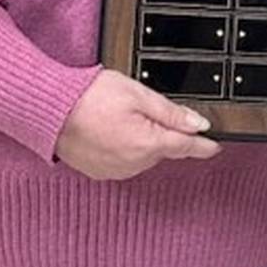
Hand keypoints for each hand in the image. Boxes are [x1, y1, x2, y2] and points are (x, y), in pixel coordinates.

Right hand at [56, 69, 219, 179]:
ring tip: (119, 116)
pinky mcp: (100, 172)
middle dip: (162, 131)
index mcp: (147, 144)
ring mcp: (116, 171)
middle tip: (142, 107)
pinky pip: (124, 161)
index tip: (216, 145)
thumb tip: (199, 125)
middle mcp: (133, 164)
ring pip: (144, 155)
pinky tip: (110, 130)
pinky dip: (124, 147)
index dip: (204, 145)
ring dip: (142, 139)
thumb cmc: (89, 97)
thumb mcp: (138, 94)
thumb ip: (172, 113)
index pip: (186, 146)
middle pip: (164, 148)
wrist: (50, 110)